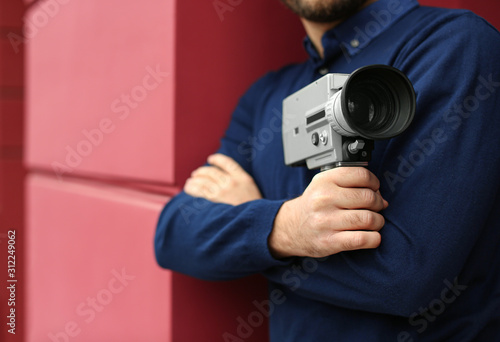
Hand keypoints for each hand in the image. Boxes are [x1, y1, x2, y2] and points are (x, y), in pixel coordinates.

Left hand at [184, 153, 262, 205]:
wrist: (256, 222)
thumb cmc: (253, 208)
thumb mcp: (251, 190)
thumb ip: (239, 181)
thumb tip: (223, 177)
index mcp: (243, 177)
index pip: (227, 162)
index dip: (217, 159)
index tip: (210, 159)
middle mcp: (232, 182)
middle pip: (212, 171)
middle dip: (202, 171)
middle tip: (195, 174)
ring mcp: (224, 191)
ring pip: (204, 180)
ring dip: (195, 179)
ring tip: (190, 182)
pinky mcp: (216, 200)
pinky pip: (201, 191)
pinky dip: (193, 188)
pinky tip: (188, 187)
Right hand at [269, 167, 387, 258]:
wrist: (290, 228)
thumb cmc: (313, 205)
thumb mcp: (324, 184)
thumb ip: (350, 183)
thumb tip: (380, 196)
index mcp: (324, 181)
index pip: (361, 175)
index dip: (374, 183)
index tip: (374, 189)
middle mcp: (324, 199)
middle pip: (368, 198)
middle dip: (378, 203)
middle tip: (376, 207)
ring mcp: (326, 221)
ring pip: (369, 219)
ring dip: (378, 222)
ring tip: (374, 222)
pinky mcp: (330, 241)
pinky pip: (362, 239)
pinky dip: (374, 239)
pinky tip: (371, 236)